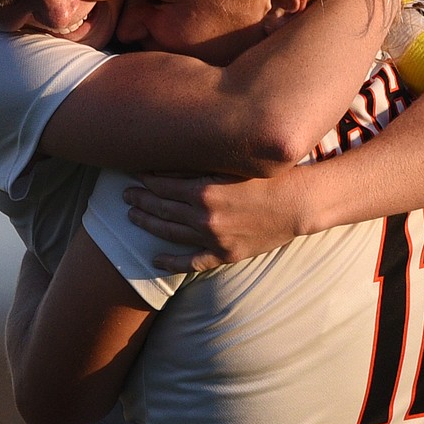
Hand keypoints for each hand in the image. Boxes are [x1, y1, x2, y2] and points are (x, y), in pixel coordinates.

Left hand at [124, 172, 311, 272]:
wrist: (298, 204)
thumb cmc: (269, 177)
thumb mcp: (233, 165)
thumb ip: (201, 164)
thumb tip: (170, 161)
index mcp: (204, 191)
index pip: (163, 184)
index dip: (146, 179)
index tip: (136, 173)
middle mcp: (204, 217)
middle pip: (162, 207)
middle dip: (140, 199)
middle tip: (125, 194)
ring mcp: (213, 239)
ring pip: (170, 233)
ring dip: (148, 223)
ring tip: (132, 216)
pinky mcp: (225, 254)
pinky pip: (192, 262)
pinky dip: (171, 262)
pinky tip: (155, 258)